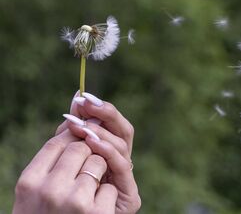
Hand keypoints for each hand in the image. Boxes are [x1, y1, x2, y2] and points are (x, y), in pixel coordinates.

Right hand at [13, 130, 116, 213]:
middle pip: (81, 147)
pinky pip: (111, 185)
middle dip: (88, 154)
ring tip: (85, 195)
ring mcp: (75, 202)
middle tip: (82, 174)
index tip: (82, 139)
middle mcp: (49, 190)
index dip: (73, 136)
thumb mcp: (42, 186)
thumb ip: (55, 152)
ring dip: (99, 174)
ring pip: (99, 161)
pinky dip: (107, 196)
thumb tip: (77, 103)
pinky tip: (95, 210)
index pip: (56, 142)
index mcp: (29, 182)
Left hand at [57, 91, 140, 213]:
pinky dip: (108, 151)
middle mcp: (120, 164)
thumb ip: (72, 131)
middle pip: (124, 131)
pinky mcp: (130, 197)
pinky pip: (122, 167)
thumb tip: (76, 95)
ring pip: (122, 146)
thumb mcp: (64, 158)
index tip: (82, 97)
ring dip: (101, 132)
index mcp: (108, 154)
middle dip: (105, 114)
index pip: (114, 125)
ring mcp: (126, 180)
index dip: (101, 110)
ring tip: (83, 125)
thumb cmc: (58, 197)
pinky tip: (91, 142)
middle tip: (86, 103)